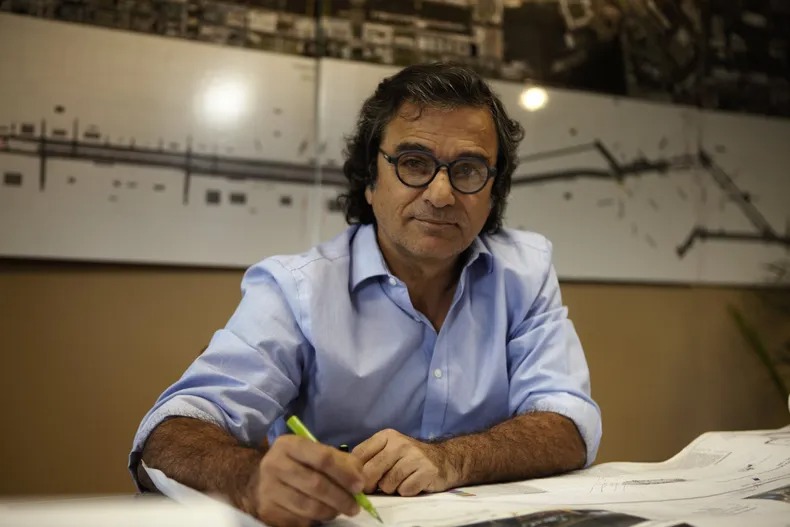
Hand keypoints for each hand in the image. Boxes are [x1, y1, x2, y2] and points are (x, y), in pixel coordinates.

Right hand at [241, 435, 364, 526]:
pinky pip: (298, 520)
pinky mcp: (267, 509)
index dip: (345, 474)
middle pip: (316, 484)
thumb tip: (360, 478)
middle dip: (341, 498)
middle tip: (355, 506)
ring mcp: (268, 488)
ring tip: (339, 510)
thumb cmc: (295, 464)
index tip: (359, 486)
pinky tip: (320, 514)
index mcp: (289, 444)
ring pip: (308, 506)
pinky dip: (314, 520)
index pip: (323, 458)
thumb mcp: (313, 453)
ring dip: (330, 511)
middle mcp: (275, 464)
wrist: (258, 481)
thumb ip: (340, 461)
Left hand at [351, 429, 457, 496]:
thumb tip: (347, 476)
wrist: (443, 460)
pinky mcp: (427, 470)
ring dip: (391, 489)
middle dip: (372, 485)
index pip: (359, 455)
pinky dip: (406, 492)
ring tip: (400, 482)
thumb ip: (369, 458)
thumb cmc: (409, 459)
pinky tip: (412, 484)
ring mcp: (414, 456)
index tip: (360, 480)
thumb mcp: (388, 451)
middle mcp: (399, 443)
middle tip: (379, 486)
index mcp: (386, 436)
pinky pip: (405, 490)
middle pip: (371, 471)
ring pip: (387, 484)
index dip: (356, 472)